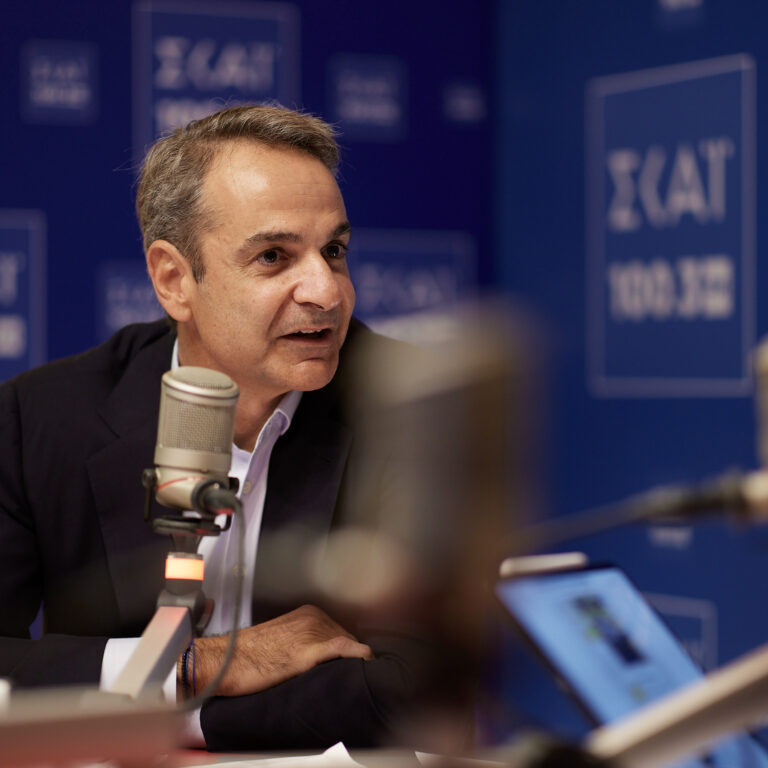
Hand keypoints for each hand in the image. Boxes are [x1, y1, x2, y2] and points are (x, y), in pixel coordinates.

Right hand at [189, 604, 372, 696]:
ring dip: (352, 661)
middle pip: (347, 638)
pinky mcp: (309, 649)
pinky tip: (366, 662)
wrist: (225, 662)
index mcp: (306, 614)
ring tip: (352, 677)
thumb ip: (303, 643)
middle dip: (348, 658)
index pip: (340, 632)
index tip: (349, 665)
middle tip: (348, 675)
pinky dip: (358, 655)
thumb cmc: (247, 657)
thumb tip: (323, 659)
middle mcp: (312, 617)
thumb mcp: (281, 642)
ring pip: (348, 645)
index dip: (346, 652)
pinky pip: (344, 648)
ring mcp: (311, 631)